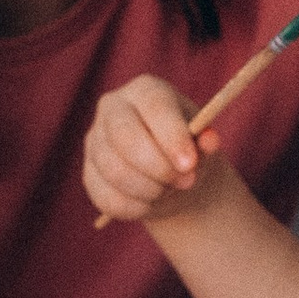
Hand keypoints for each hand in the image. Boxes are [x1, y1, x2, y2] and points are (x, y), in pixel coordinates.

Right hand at [82, 74, 239, 230]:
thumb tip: (210, 140)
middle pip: (125, 136)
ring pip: (114, 171)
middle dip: (158, 167)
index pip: (154, 106)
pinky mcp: (88, 172)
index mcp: (145, 90)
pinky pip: (106, 197)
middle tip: (185, 182)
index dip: (172, 136)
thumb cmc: (187, 150)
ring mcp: (95, 139)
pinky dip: (134, 208)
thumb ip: (206, 141)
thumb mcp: (202, 144)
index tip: (189, 165)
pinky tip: (151, 203)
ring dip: (149, 190)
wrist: (170, 175)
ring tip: (169, 190)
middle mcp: (113, 107)